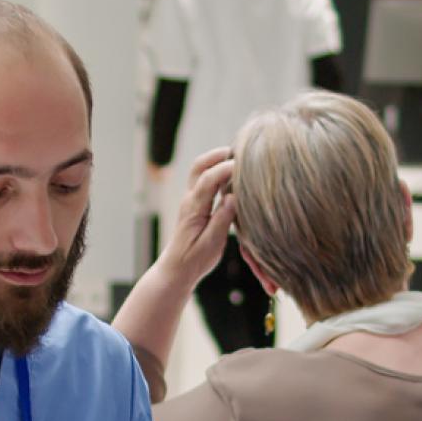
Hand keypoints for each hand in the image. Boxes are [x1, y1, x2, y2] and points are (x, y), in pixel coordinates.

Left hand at [156, 148, 236, 288]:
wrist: (177, 270)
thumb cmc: (194, 261)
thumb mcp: (211, 245)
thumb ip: (221, 220)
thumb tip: (232, 197)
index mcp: (193, 209)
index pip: (207, 180)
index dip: (225, 168)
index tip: (244, 165)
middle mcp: (190, 200)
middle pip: (199, 166)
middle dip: (217, 155)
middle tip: (239, 151)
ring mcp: (191, 200)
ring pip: (200, 170)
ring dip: (217, 160)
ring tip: (239, 158)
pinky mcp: (195, 204)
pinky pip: (205, 180)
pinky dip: (217, 171)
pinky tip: (233, 175)